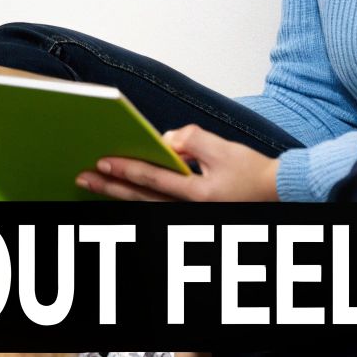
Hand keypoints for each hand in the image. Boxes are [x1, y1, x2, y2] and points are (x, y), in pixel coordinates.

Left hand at [75, 124, 278, 201]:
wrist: (275, 193)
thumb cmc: (251, 171)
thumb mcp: (223, 148)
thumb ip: (192, 139)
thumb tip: (164, 140)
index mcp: (199, 195)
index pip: (154, 180)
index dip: (126, 170)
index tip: (102, 162)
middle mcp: (189, 212)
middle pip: (140, 199)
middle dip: (110, 187)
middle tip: (82, 177)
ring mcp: (187, 217)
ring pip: (143, 206)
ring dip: (116, 195)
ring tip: (93, 185)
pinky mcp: (187, 215)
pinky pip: (154, 207)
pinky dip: (134, 199)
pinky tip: (118, 191)